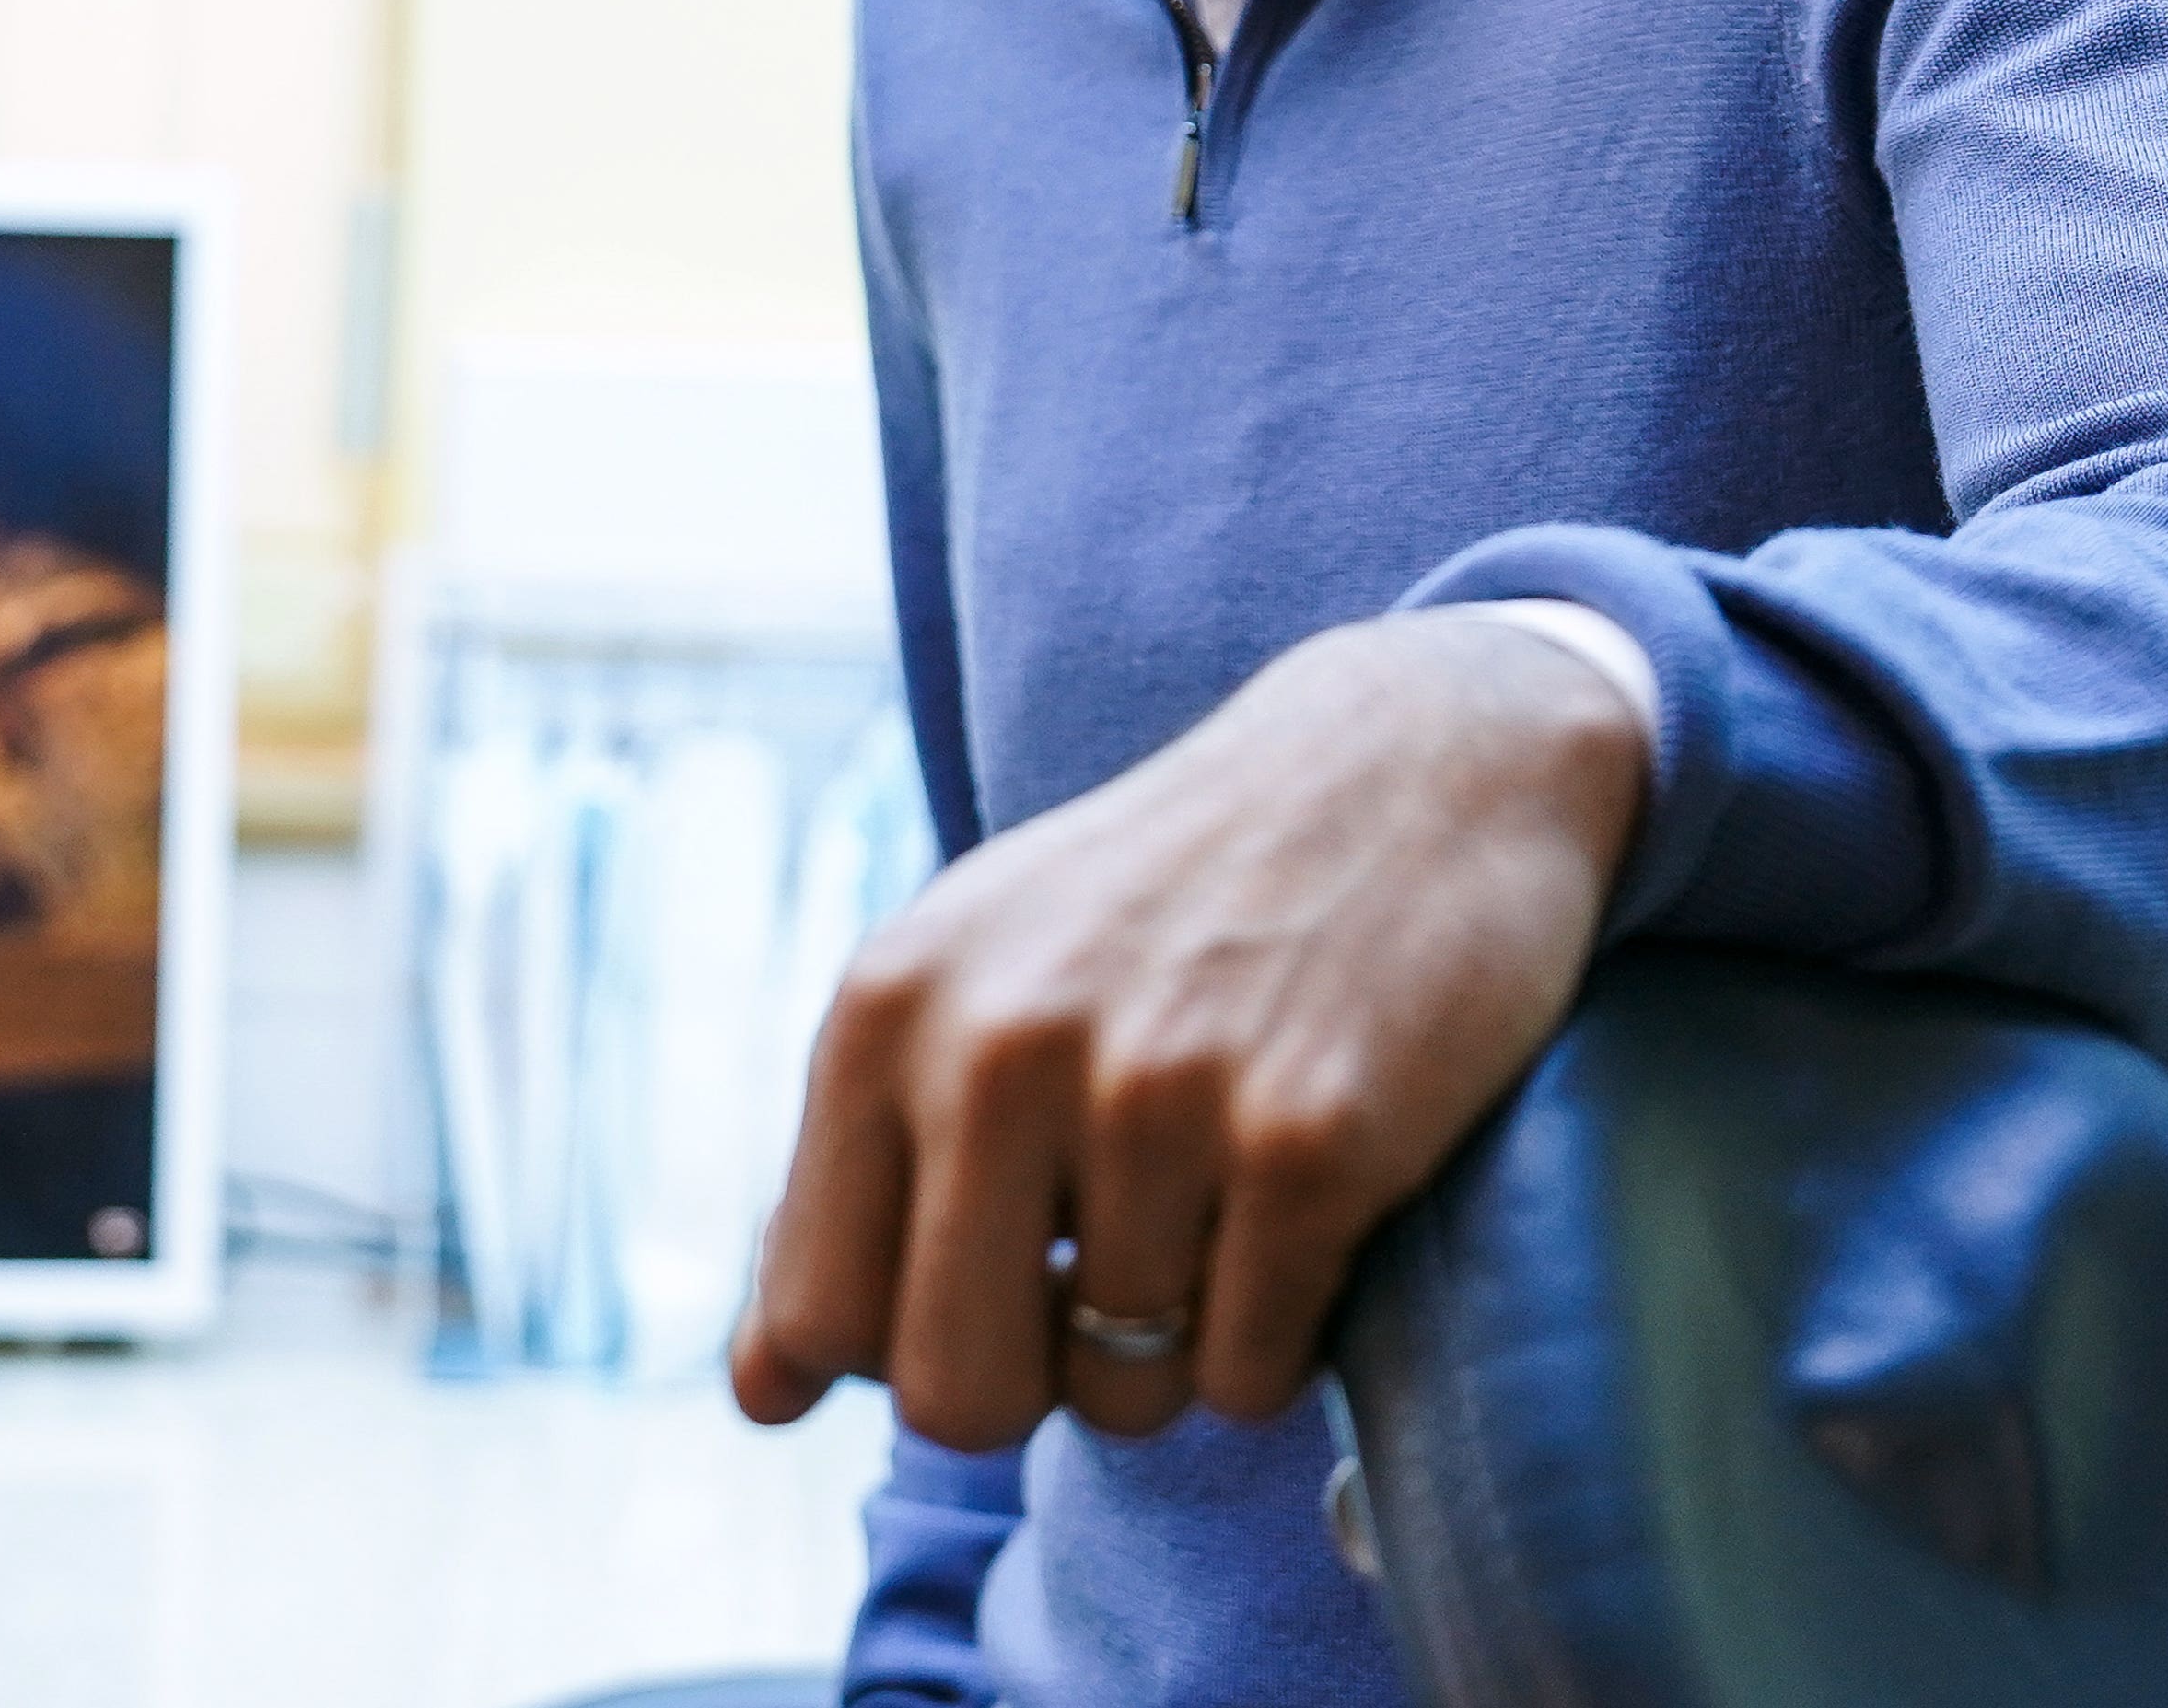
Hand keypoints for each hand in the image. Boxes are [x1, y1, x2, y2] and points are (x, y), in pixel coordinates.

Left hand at [732, 608, 1648, 1453]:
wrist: (1410, 768)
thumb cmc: (1160, 907)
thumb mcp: (963, 989)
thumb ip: (850, 1181)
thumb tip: (758, 1399)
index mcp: (886, 1012)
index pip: (819, 1318)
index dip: (901, 1351)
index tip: (981, 1286)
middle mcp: (997, 1049)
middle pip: (956, 1399)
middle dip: (1033, 1387)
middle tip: (1099, 1284)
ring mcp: (1154, 1094)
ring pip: (1124, 1398)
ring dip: (1174, 1344)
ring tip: (1213, 1199)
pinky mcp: (1308, 1141)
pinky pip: (1251, 1376)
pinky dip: (1279, 1337)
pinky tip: (1298, 1203)